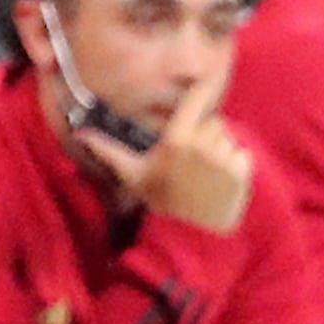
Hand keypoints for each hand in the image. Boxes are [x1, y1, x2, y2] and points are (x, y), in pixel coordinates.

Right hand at [77, 63, 252, 236]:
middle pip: (215, 122)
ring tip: (205, 175)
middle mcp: (201, 146)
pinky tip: (220, 184)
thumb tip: (79, 135)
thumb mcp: (132, 174)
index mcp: (176, 140)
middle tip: (192, 161)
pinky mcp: (241, 173)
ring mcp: (222, 159)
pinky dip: (236, 168)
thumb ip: (108, 151)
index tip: (202, 88)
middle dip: (207, 136)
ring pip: (229, 139)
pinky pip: (243, 155)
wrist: (185, 235)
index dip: (202, 91)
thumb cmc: (158, 201)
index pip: (199, 97)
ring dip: (221, 153)